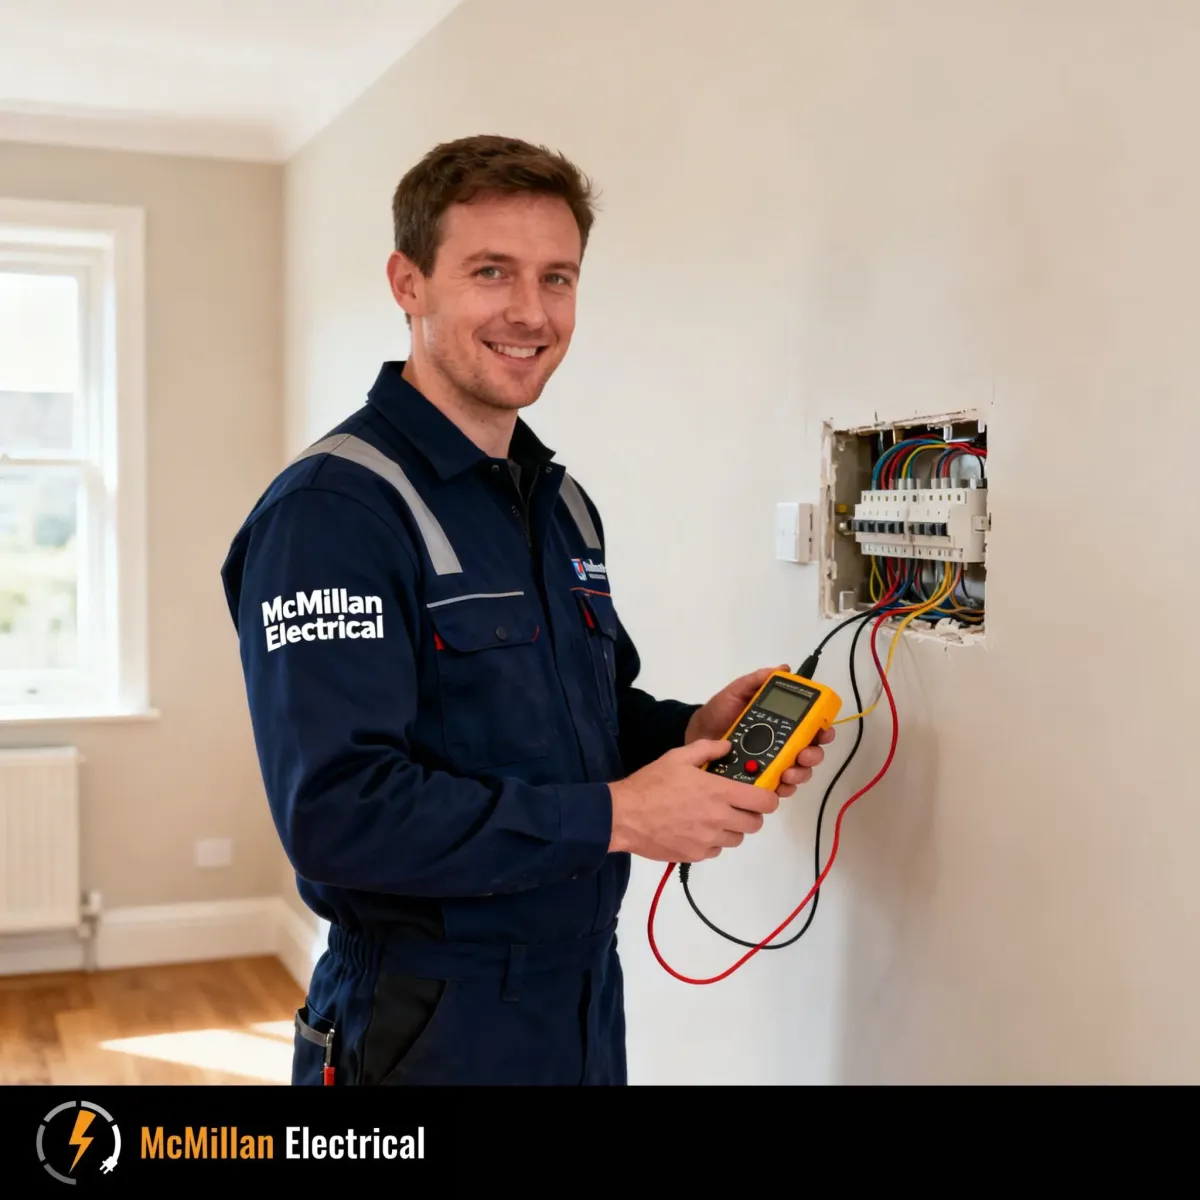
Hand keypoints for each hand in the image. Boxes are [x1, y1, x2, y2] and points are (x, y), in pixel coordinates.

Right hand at [608, 739, 781, 862]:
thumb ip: (707, 749)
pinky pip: (716, 850)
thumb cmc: (651, 784)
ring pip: (736, 839)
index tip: (761, 795)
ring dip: (731, 829)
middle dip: (750, 814)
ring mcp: (708, 840)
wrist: (623, 816)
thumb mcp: (677, 757)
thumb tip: (728, 747)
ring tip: (712, 818)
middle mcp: (719, 819)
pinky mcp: (695, 855)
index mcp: (719, 792)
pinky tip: (696, 830)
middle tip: (735, 806)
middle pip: (754, 824)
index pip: (763, 802)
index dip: (767, 799)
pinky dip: (712, 842)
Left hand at [684, 664, 835, 796]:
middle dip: (813, 755)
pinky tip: (778, 785)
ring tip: (787, 772)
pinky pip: (780, 788)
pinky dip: (783, 789)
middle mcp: (784, 744)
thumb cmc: (720, 711)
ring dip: (800, 773)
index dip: (823, 729)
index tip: (823, 731)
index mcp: (782, 723)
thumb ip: (758, 681)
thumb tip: (784, 669)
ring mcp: (774, 764)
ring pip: (799, 772)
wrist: (697, 733)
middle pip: (811, 752)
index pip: (812, 726)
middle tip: (803, 755)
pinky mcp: (762, 780)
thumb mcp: (738, 691)